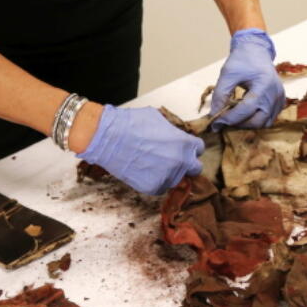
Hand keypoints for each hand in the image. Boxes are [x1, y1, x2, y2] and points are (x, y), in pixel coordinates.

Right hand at [78, 105, 203, 195]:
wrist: (108, 138)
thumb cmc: (131, 124)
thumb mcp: (159, 119)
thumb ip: (173, 132)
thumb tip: (174, 135)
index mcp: (184, 143)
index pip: (199, 149)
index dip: (190, 148)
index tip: (182, 148)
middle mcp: (180, 162)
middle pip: (195, 168)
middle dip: (186, 163)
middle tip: (173, 159)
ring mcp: (167, 176)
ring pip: (177, 179)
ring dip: (170, 173)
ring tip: (153, 164)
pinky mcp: (153, 187)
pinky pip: (161, 187)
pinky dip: (155, 181)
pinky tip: (144, 170)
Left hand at [209, 28, 285, 129]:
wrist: (257, 51)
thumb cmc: (242, 60)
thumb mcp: (227, 74)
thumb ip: (220, 95)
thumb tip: (214, 115)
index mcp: (264, 85)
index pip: (246, 110)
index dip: (229, 119)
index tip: (215, 123)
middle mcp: (275, 94)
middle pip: (257, 121)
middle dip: (239, 124)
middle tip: (225, 120)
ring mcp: (280, 99)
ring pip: (264, 123)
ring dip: (248, 124)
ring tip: (235, 116)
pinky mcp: (280, 101)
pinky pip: (270, 118)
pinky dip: (257, 119)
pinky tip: (246, 112)